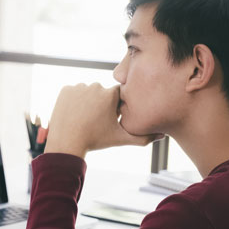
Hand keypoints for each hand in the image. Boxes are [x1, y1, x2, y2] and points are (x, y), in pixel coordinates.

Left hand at [44, 83, 161, 157]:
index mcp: (111, 94)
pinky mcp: (65, 89)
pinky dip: (73, 102)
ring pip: (87, 93)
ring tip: (83, 118)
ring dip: (86, 102)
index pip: (118, 95)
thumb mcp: (120, 139)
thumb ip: (143, 137)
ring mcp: (79, 87)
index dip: (114, 107)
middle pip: (101, 93)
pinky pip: (73, 93)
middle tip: (94, 121)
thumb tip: (162, 136)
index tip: (108, 118)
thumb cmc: (95, 140)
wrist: (67, 143)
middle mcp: (96, 86)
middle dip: (100, 105)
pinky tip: (74, 114)